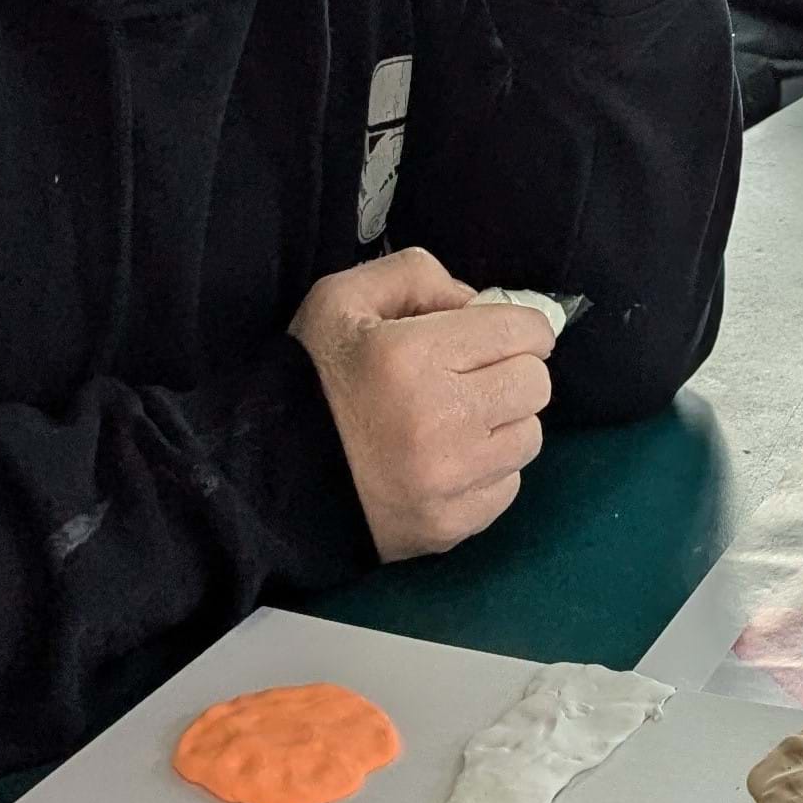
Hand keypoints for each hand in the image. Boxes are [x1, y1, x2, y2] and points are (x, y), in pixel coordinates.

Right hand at [291, 247, 556, 561]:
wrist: (267, 476)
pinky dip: (488, 472)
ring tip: (458, 422)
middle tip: (473, 378)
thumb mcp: (341, 299)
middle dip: (512, 372)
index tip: (499, 335)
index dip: (518, 327)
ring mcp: (448, 481)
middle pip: (535, 385)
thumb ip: (414, 276)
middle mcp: (440, 420)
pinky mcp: (449, 526)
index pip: (523, 332)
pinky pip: (507, 487)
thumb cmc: (310, 379)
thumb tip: (476, 302)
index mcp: (413, 356)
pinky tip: (448, 462)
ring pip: (529, 438)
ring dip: (503, 423)